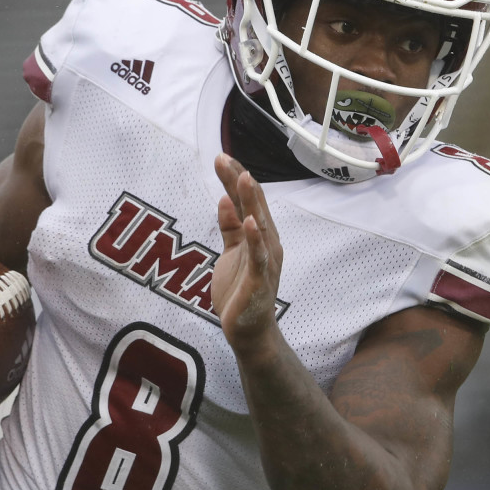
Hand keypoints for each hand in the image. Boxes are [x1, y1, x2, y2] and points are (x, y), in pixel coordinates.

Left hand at [211, 153, 284, 350]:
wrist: (248, 331)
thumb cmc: (240, 291)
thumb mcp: (231, 253)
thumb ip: (230, 227)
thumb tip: (224, 199)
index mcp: (259, 236)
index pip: (247, 202)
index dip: (235, 180)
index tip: (222, 158)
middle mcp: (267, 243)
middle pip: (254, 206)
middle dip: (239, 182)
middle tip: (225, 158)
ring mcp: (266, 260)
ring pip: (259, 224)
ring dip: (251, 202)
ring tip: (243, 178)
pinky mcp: (259, 278)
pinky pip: (258, 255)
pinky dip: (255, 237)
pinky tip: (250, 221)